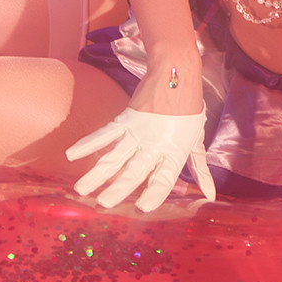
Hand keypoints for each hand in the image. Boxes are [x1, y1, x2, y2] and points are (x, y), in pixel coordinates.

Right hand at [66, 107, 215, 211]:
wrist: (176, 73)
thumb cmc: (189, 109)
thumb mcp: (196, 140)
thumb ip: (200, 170)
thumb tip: (210, 195)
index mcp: (175, 153)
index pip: (165, 179)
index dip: (155, 194)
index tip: (142, 209)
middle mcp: (155, 145)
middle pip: (135, 171)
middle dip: (119, 189)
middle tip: (103, 204)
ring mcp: (139, 132)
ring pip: (115, 156)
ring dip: (97, 173)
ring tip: (82, 189)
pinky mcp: (126, 119)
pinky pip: (104, 134)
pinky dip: (87, 144)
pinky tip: (72, 155)